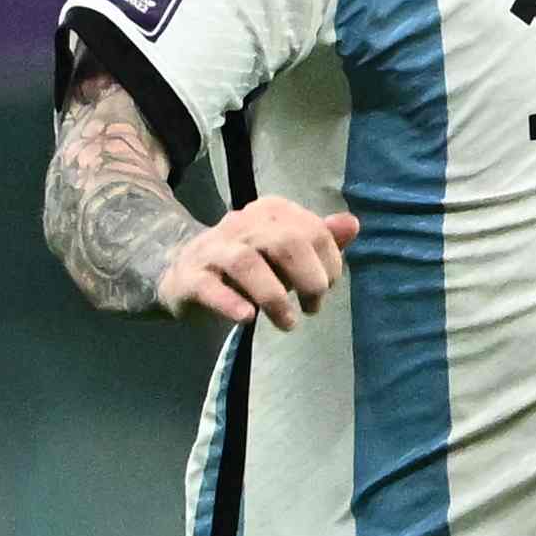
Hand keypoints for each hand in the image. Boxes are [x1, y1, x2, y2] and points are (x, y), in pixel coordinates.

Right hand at [152, 196, 358, 327]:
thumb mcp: (286, 252)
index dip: (330, 263)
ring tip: (288, 323)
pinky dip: (231, 302)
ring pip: (247, 263)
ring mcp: (212, 249)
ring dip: (274, 297)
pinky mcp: (190, 277)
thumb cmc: (248, 266)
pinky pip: (210, 287)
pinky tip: (248, 318)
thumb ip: (319, 240)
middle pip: (285, 242)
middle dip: (309, 279)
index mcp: (270, 212)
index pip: (312, 231)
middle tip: (313, 307)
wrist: (183, 272)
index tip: (327, 288)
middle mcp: (241, 224)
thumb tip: (352, 224)